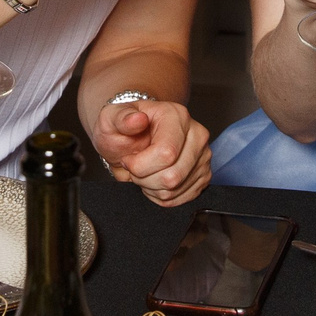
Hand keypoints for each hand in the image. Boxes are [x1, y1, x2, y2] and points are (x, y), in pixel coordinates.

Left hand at [90, 96, 211, 207]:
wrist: (131, 139)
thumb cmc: (123, 129)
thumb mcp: (112, 118)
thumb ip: (121, 118)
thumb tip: (137, 120)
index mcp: (177, 116)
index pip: (166, 153)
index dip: (140, 165)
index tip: (127, 160)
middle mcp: (197, 135)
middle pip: (172, 176)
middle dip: (144, 178)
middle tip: (135, 167)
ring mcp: (203, 157)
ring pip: (174, 190)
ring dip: (151, 187)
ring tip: (144, 171)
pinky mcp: (204, 176)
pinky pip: (180, 199)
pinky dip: (161, 195)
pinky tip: (154, 179)